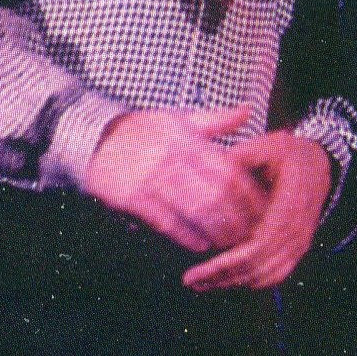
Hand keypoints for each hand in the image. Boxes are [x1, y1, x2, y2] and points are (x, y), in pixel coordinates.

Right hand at [85, 104, 266, 253]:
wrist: (92, 138)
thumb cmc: (142, 130)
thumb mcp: (178, 118)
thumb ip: (215, 120)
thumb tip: (248, 111)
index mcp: (188, 139)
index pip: (228, 167)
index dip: (249, 190)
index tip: (264, 206)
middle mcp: (173, 158)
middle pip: (216, 191)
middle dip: (238, 215)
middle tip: (254, 231)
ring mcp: (151, 179)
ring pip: (194, 209)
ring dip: (216, 229)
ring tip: (232, 242)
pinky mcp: (131, 198)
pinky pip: (164, 221)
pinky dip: (185, 235)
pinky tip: (201, 244)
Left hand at [182, 132, 332, 291]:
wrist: (319, 162)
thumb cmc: (289, 154)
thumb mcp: (267, 145)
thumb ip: (241, 157)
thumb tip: (211, 169)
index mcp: (291, 202)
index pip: (258, 244)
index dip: (228, 262)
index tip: (198, 269)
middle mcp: (298, 227)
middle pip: (259, 265)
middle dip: (223, 276)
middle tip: (192, 280)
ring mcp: (300, 240)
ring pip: (267, 275)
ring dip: (234, 282)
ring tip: (203, 282)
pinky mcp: (298, 248)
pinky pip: (277, 275)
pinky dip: (252, 282)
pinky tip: (228, 280)